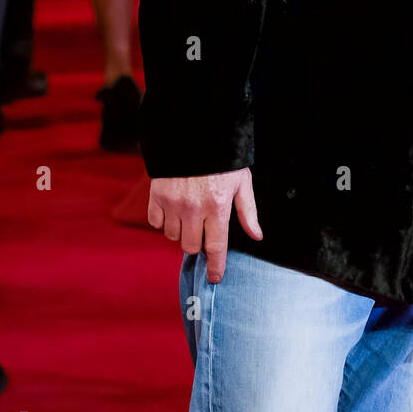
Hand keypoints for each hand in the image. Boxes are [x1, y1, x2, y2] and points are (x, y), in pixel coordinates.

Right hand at [147, 167, 262, 282]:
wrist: (195, 133)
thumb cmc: (223, 159)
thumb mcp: (243, 182)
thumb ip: (248, 212)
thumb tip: (257, 236)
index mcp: (218, 206)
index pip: (216, 247)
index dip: (215, 266)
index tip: (214, 278)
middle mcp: (194, 208)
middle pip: (191, 246)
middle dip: (197, 244)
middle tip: (202, 229)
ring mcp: (173, 203)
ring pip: (173, 236)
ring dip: (181, 231)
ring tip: (189, 214)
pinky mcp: (156, 196)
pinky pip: (156, 223)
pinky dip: (164, 220)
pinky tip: (173, 208)